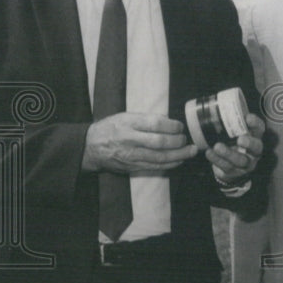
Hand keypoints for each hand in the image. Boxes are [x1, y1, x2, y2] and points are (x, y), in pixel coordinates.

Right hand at [82, 112, 197, 173]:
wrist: (91, 147)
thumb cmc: (110, 128)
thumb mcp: (124, 116)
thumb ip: (145, 118)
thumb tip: (167, 120)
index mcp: (128, 123)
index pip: (155, 124)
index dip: (172, 126)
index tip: (180, 127)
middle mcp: (130, 139)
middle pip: (160, 142)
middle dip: (178, 142)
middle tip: (187, 139)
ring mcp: (131, 155)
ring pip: (160, 157)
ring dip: (179, 155)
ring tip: (191, 151)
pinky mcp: (132, 167)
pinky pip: (155, 167)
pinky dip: (169, 164)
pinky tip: (179, 160)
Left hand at [206, 113, 264, 185]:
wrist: (230, 167)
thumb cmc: (231, 143)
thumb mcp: (233, 132)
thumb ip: (229, 122)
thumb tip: (212, 104)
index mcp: (254, 137)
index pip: (260, 129)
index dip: (256, 124)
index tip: (247, 117)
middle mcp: (254, 151)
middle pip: (257, 147)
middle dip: (250, 143)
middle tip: (240, 139)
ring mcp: (246, 164)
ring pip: (241, 160)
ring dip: (229, 153)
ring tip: (217, 146)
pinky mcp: (235, 172)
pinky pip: (226, 167)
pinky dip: (217, 160)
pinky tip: (209, 153)